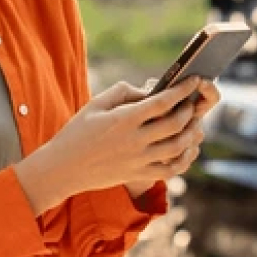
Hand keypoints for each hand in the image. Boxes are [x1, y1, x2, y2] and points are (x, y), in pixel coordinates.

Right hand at [42, 77, 209, 197]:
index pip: (162, 102)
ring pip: (177, 148)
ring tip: (194, 124)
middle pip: (175, 124)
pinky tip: (187, 149)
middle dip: (189, 110)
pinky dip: (184, 159)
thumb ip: (124, 91)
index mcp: (124, 119)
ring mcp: (138, 160)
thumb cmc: (77, 132)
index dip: (182, 90)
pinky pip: (170, 170)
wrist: (63, 169)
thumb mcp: (96, 104)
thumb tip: (150, 89)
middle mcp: (134, 140)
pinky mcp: (138, 175)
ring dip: (191, 134)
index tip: (194, 80)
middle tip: (192, 103)